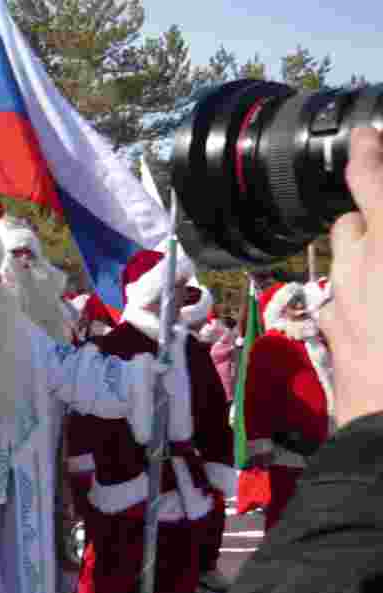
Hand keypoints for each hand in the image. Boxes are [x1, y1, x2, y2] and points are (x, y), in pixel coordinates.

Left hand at [319, 127, 382, 427]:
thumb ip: (374, 241)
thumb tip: (363, 233)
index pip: (371, 183)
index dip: (367, 155)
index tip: (363, 137)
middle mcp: (359, 269)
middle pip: (352, 224)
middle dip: (369, 218)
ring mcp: (340, 306)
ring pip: (340, 263)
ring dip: (360, 257)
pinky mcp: (332, 339)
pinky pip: (336, 304)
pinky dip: (353, 299)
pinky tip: (375, 314)